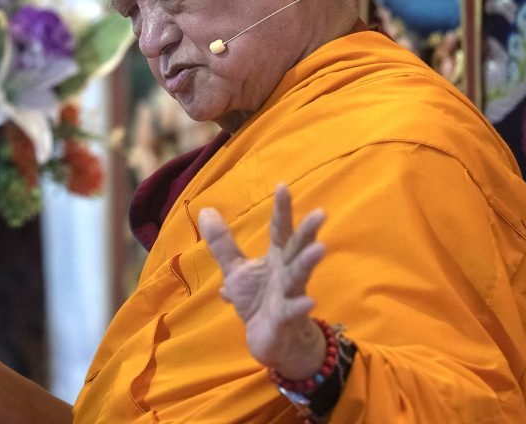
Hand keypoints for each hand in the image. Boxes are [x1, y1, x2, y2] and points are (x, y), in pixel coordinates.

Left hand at [199, 184, 327, 379]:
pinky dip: (300, 306)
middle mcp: (287, 271)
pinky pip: (293, 310)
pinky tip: (310, 302)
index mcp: (276, 257)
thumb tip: (205, 209)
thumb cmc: (258, 300)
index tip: (283, 186)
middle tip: (320, 212)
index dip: (281, 209)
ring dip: (309, 262)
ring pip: (300, 274)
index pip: (279, 229)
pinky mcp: (286, 317)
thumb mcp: (237, 269)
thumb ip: (222, 242)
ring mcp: (289, 293)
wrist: (271, 340)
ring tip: (320, 248)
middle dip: (308, 231)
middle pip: (297, 247)